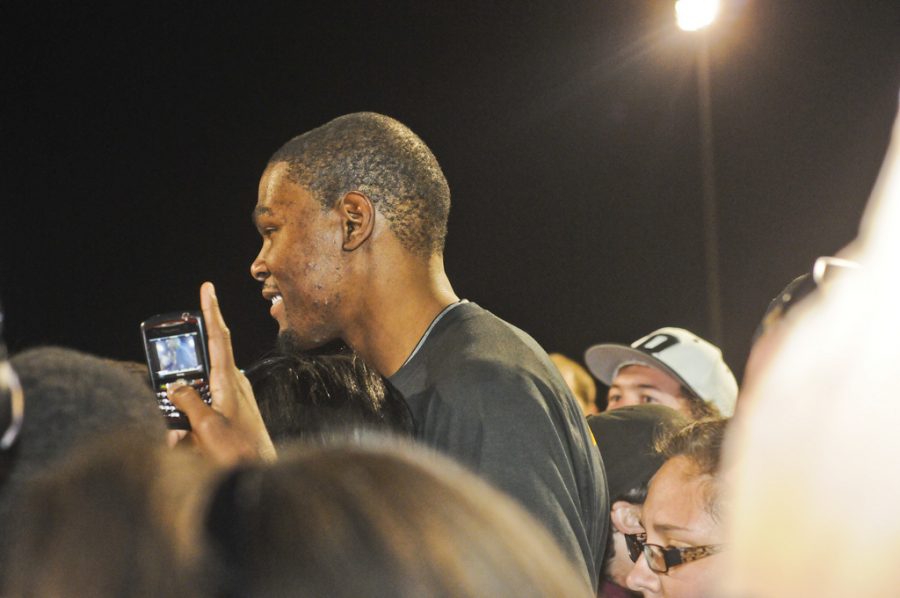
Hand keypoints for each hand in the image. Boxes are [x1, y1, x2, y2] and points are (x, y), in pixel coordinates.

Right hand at [169, 282, 275, 463]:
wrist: (260, 476)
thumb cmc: (238, 452)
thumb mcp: (207, 425)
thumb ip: (188, 400)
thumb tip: (176, 385)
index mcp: (229, 380)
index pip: (218, 337)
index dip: (211, 311)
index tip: (207, 287)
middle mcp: (232, 385)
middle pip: (197, 373)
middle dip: (180, 391)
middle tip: (179, 407)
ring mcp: (232, 401)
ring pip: (193, 400)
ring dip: (183, 420)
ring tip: (185, 442)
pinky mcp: (228, 417)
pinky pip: (199, 418)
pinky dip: (188, 431)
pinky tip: (187, 447)